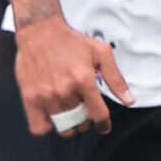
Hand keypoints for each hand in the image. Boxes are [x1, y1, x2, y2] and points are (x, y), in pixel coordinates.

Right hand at [13, 16, 132, 135]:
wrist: (40, 31)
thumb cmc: (71, 41)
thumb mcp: (100, 53)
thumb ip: (116, 78)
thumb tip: (129, 100)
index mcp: (84, 80)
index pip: (99, 115)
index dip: (104, 125)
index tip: (104, 126)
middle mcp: (65, 91)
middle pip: (81, 123)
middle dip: (86, 121)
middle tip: (83, 110)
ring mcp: (46, 96)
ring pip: (63, 128)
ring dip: (69, 125)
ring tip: (69, 113)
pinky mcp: (30, 98)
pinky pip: (39, 128)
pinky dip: (47, 127)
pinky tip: (52, 116)